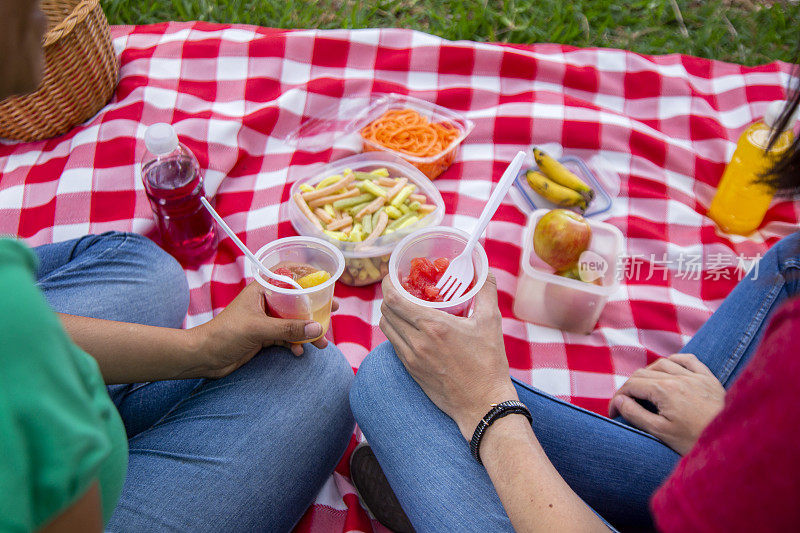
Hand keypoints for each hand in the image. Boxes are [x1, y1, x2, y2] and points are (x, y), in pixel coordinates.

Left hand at [190, 281, 337, 377]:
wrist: (203, 357)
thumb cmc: (224, 335)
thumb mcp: (258, 329)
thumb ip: (288, 329)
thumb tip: (317, 328)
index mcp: (262, 290)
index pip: (288, 274)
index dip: (308, 276)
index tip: (326, 283)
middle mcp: (266, 302)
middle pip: (296, 300)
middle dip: (315, 309)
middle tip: (333, 312)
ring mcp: (266, 320)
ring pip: (294, 321)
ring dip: (307, 331)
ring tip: (321, 343)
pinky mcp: (264, 336)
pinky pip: (286, 337)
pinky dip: (295, 343)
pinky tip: (299, 352)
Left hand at [380, 273, 516, 439]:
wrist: (482, 404)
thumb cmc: (489, 363)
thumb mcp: (491, 321)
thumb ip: (486, 290)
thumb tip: (484, 269)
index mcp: (433, 326)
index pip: (394, 299)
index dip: (388, 283)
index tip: (393, 275)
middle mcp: (417, 341)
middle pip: (386, 311)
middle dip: (390, 295)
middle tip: (401, 288)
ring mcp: (411, 358)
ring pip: (386, 328)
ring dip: (390, 313)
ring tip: (404, 306)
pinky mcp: (411, 370)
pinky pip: (394, 344)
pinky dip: (396, 331)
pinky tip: (411, 328)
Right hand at [609, 353, 724, 454]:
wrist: (735, 444)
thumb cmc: (696, 441)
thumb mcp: (661, 432)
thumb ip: (636, 414)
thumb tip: (620, 400)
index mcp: (664, 390)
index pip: (630, 386)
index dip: (617, 398)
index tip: (614, 413)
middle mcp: (678, 378)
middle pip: (643, 374)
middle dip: (629, 388)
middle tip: (625, 405)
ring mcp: (695, 376)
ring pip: (662, 364)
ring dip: (647, 374)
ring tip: (643, 389)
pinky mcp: (709, 379)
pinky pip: (688, 360)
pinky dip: (674, 361)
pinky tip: (669, 367)